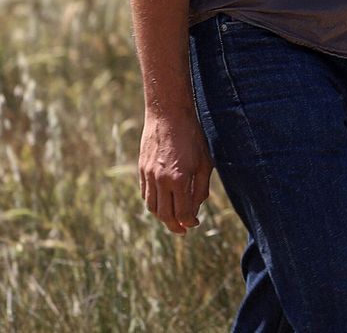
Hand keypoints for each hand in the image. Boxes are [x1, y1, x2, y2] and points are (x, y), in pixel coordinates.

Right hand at [138, 106, 212, 234]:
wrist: (168, 115)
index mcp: (178, 180)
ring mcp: (148, 176)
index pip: (181, 213)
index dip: (189, 222)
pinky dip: (153, 203)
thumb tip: (196, 208)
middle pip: (164, 215)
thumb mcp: (204, 162)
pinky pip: (145, 194)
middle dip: (174, 225)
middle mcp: (160, 181)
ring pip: (151, 206)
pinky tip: (163, 202)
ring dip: (162, 216)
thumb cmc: (192, 136)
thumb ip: (200, 187)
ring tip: (173, 218)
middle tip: (183, 230)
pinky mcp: (141, 170)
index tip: (195, 224)